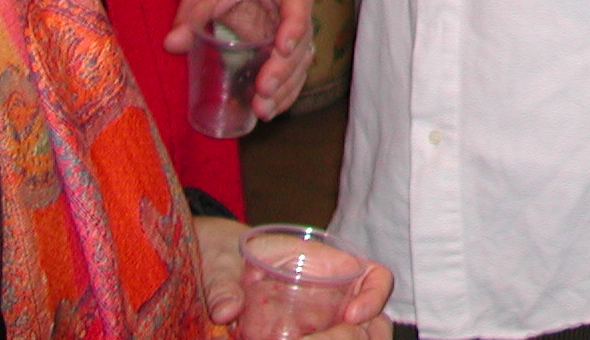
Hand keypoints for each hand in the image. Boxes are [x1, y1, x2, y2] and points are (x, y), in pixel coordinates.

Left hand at [167, 0, 313, 119]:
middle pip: (302, 37)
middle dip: (285, 67)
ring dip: (286, 86)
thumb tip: (173, 43)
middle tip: (263, 89)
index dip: (295, 23)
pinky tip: (270, 110)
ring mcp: (290, 25)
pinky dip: (285, 90)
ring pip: (301, 58)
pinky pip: (292, 68)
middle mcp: (293, 2)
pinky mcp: (281, 44)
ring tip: (264, 110)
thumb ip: (189, 11)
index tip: (281, 48)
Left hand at [194, 217, 393, 338]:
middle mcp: (334, 301)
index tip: (351, 316)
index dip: (374, 297)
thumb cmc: (227, 257)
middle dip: (353, 339)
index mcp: (330, 268)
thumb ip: (224, 281)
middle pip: (373, 325)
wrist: (213, 279)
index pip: (377, 278)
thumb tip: (224, 310)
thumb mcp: (224, 262)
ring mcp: (319, 327)